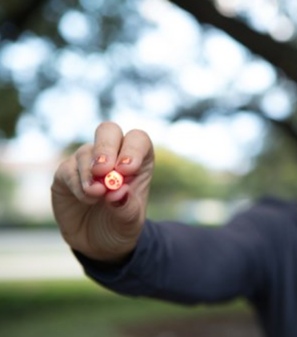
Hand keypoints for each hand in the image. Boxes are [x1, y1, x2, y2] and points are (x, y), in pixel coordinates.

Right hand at [51, 122, 153, 261]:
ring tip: (96, 195)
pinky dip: (77, 184)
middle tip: (104, 170)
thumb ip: (127, 209)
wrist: (98, 244)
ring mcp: (87, 162)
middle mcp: (113, 155)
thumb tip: (118, 193)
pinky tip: (87, 199)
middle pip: (109, 132)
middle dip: (105, 148)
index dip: (133, 149)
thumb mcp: (130, 223)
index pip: (138, 140)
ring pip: (86, 152)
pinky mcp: (66, 174)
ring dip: (90, 173)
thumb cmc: (121, 226)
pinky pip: (68, 170)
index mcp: (137, 161)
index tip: (127, 169)